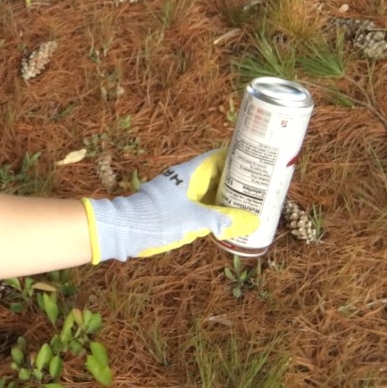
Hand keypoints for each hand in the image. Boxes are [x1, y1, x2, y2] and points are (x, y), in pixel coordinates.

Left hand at [81, 148, 258, 263]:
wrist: (125, 229)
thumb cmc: (159, 218)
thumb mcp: (194, 220)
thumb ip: (222, 220)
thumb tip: (253, 221)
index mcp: (188, 173)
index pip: (217, 158)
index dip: (237, 157)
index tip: (257, 161)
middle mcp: (184, 179)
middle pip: (215, 174)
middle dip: (236, 180)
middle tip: (261, 187)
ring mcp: (178, 192)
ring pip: (207, 190)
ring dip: (225, 196)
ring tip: (251, 202)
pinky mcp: (173, 207)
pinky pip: (199, 203)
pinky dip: (213, 208)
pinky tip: (226, 219)